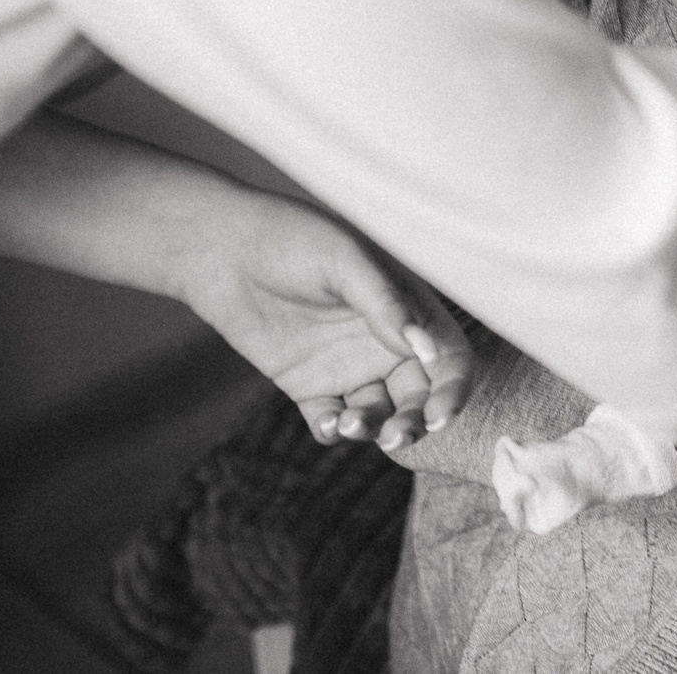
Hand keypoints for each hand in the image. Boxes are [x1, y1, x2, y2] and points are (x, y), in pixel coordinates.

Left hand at [176, 195, 471, 450]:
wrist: (223, 249)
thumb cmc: (294, 240)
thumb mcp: (347, 262)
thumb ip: (388, 306)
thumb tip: (430, 351)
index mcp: (408, 309)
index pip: (449, 358)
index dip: (453, 389)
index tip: (440, 415)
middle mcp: (384, 343)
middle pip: (419, 396)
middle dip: (415, 422)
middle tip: (395, 436)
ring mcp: (346, 366)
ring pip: (378, 414)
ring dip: (375, 428)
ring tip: (350, 424)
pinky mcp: (308, 385)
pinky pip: (331, 421)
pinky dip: (335, 432)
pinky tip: (328, 425)